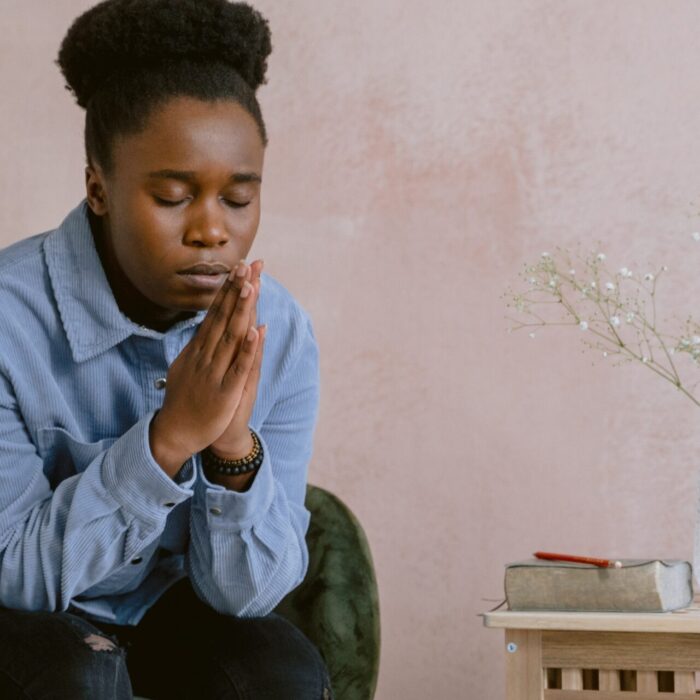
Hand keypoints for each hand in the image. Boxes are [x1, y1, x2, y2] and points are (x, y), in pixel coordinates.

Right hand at [149, 260, 264, 475]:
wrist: (176, 434)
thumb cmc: (184, 400)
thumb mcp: (186, 366)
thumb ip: (197, 347)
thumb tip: (204, 328)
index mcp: (198, 349)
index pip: (215, 313)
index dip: (228, 290)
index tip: (239, 268)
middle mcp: (205, 356)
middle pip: (223, 318)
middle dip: (236, 290)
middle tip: (247, 264)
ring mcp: (214, 372)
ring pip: (231, 336)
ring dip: (242, 311)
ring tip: (251, 286)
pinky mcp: (225, 391)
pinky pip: (238, 367)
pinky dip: (248, 349)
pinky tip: (257, 331)